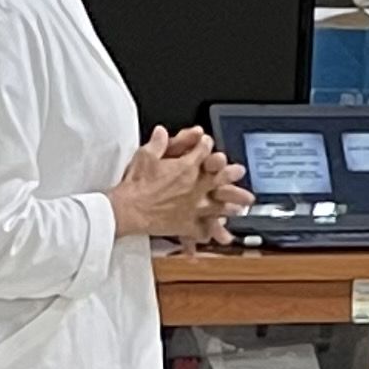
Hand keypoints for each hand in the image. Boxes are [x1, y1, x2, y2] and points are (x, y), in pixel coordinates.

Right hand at [112, 127, 241, 245]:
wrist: (129, 209)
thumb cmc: (136, 184)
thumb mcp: (145, 156)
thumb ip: (158, 143)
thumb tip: (162, 132)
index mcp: (187, 167)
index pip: (204, 150)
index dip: (207, 145)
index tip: (208, 144)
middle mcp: (195, 186)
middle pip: (220, 177)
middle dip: (231, 174)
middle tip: (240, 172)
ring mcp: (194, 206)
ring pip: (218, 205)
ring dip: (229, 206)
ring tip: (238, 208)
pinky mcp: (186, 224)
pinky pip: (201, 230)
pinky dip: (206, 233)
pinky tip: (210, 236)